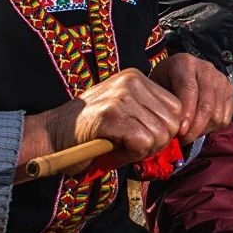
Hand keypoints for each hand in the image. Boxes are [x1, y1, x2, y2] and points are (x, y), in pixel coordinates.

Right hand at [17, 68, 183, 178]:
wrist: (51, 134)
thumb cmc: (91, 130)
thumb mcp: (124, 112)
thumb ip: (151, 117)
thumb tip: (181, 133)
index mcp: (137, 78)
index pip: (177, 108)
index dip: (164, 130)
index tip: (142, 137)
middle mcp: (131, 82)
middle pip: (173, 122)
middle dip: (157, 142)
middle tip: (131, 146)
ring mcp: (120, 97)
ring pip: (160, 134)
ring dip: (143, 150)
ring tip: (119, 145)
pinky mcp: (110, 115)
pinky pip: (143, 142)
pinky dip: (131, 154)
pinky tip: (113, 148)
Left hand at [148, 52, 232, 143]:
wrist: (179, 71)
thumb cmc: (165, 81)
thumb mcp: (157, 86)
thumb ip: (163, 102)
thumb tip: (172, 126)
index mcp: (185, 63)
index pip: (189, 90)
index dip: (187, 113)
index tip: (180, 131)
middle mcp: (206, 68)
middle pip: (206, 105)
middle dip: (196, 127)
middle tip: (183, 139)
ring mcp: (220, 79)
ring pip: (217, 114)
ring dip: (204, 129)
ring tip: (190, 132)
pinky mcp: (230, 90)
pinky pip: (226, 117)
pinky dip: (214, 127)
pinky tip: (201, 126)